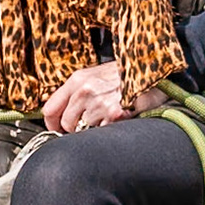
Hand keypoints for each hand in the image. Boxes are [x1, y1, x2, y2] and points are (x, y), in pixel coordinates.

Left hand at [41, 62, 161, 133]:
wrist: (154, 70)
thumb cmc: (127, 73)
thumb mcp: (97, 75)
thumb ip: (78, 92)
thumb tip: (65, 112)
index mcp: (77, 80)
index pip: (50, 108)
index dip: (52, 124)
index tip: (58, 129)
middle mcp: (84, 90)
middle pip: (66, 123)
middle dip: (75, 130)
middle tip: (88, 127)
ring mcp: (99, 103)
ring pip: (85, 130)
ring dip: (96, 128)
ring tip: (109, 116)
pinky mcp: (114, 114)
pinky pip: (103, 133)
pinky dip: (110, 130)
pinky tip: (119, 118)